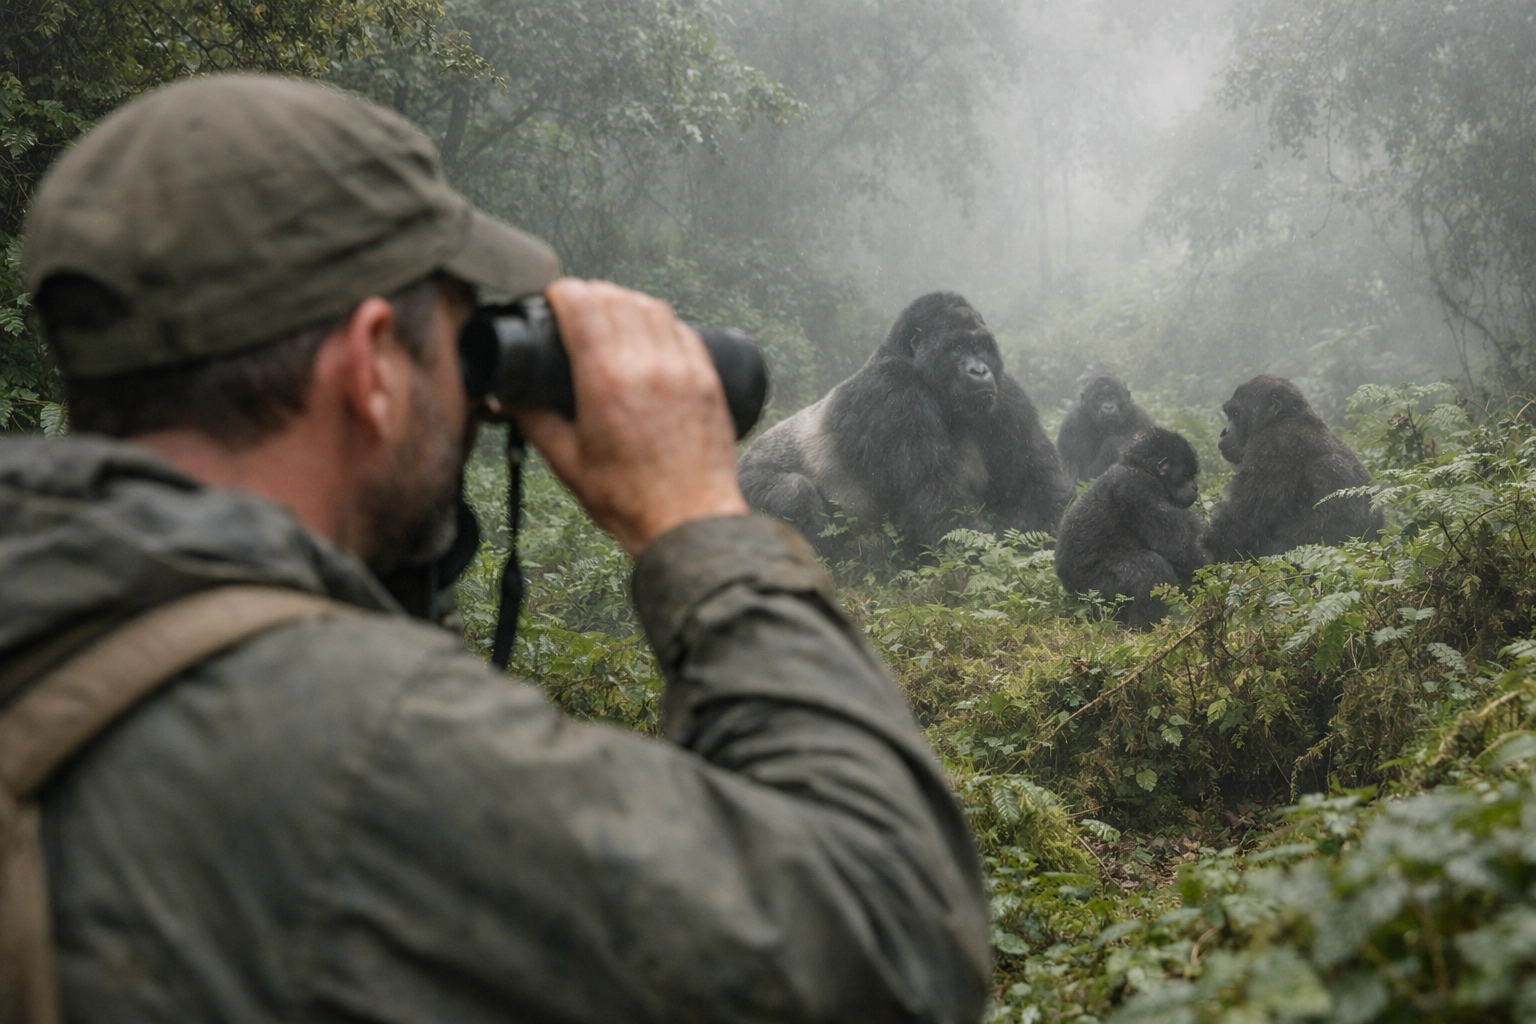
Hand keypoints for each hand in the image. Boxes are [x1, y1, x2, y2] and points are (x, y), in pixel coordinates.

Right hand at [513, 279, 749, 556]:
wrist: (689, 522)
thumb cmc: (630, 500)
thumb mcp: (567, 462)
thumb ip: (533, 421)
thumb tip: (504, 397)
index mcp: (607, 381)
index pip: (582, 305)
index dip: (561, 293)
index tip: (551, 299)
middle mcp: (648, 365)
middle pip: (615, 297)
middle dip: (589, 294)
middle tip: (574, 308)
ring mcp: (683, 369)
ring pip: (651, 306)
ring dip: (625, 301)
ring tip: (609, 316)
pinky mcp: (708, 379)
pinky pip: (682, 329)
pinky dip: (659, 321)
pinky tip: (646, 334)